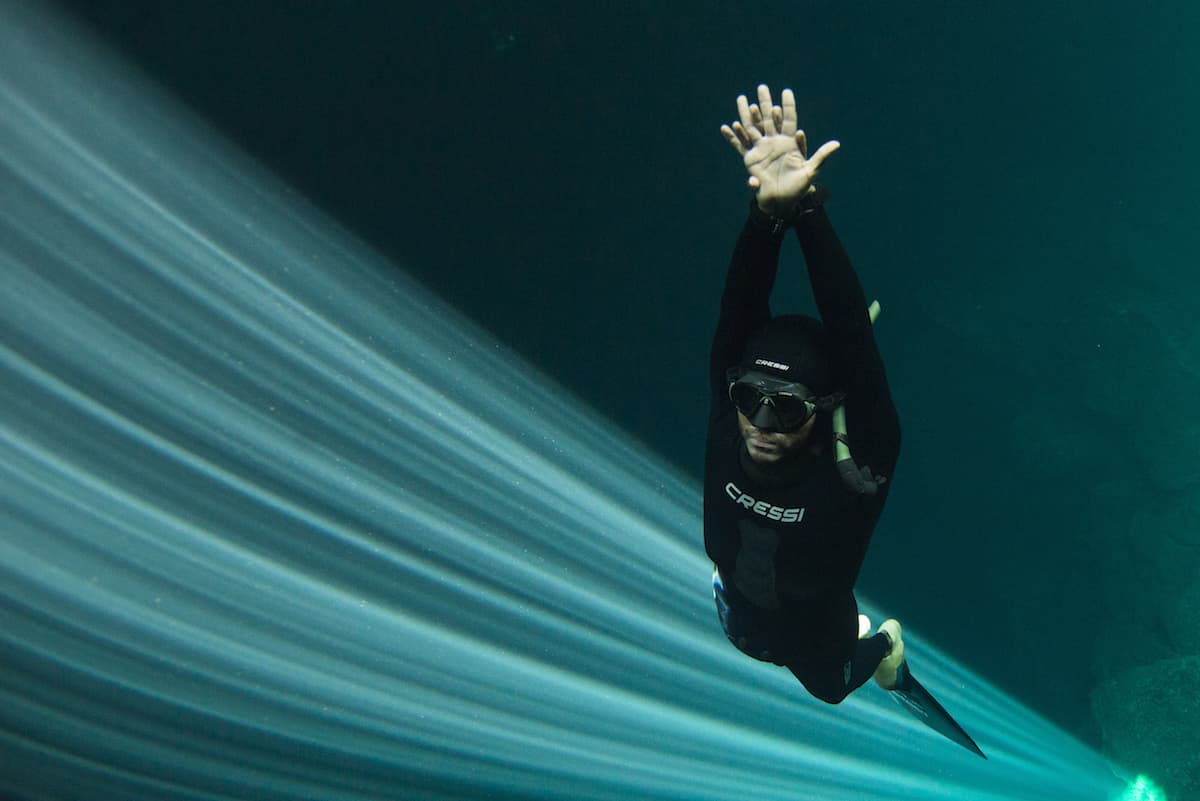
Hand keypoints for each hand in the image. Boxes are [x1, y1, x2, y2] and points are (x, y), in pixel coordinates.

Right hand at [720, 85, 839, 215]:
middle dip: (765, 103)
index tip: (786, 91)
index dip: (787, 106)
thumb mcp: (810, 171)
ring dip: (747, 114)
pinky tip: (726, 127)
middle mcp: (774, 143)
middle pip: (768, 119)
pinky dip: (733, 138)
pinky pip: (740, 146)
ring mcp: (761, 150)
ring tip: (742, 99)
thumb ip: (820, 156)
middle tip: (762, 87)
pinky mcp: (751, 160)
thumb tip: (837, 144)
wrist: (781, 202)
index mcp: (789, 143)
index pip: (788, 120)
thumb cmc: (798, 188)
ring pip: (752, 128)